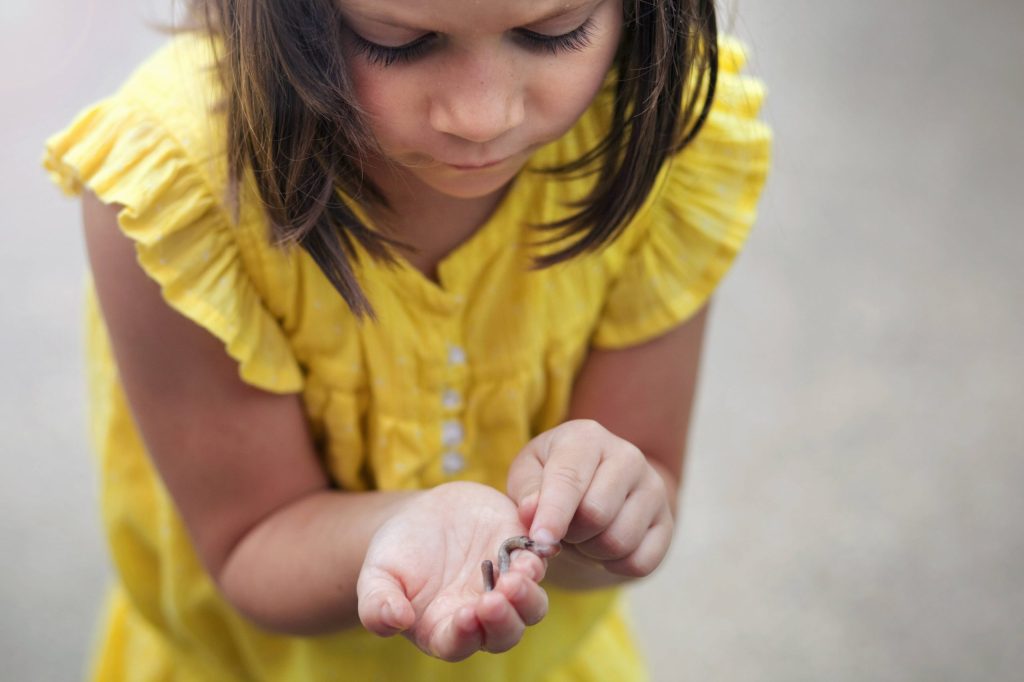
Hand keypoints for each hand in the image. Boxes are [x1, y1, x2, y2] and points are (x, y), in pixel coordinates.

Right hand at [356, 482, 549, 660]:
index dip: (464, 634)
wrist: (421, 514)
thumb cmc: (396, 555)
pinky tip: (534, 545)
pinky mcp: (520, 553)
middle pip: (505, 632)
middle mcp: (482, 614)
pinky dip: (540, 555)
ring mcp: (505, 584)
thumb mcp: (376, 577)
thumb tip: (395, 621)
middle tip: (497, 597)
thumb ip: (378, 606)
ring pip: (531, 604)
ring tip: (518, 573)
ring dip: (528, 594)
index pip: (459, 643)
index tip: (466, 615)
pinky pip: (538, 559)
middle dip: (504, 619)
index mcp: (445, 629)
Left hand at [507, 420, 673, 580]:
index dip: (553, 514)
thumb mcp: (528, 473)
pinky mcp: (667, 521)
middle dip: (570, 534)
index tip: (540, 541)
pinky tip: (605, 548)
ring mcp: (653, 488)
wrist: (593, 486)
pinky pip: (640, 562)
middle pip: (597, 514)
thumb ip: (526, 491)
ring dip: (591, 551)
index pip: (570, 480)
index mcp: (587, 438)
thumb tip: (532, 512)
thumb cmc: (551, 476)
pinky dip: (615, 566)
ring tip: (583, 535)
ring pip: (618, 542)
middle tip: (563, 529)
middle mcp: (628, 457)